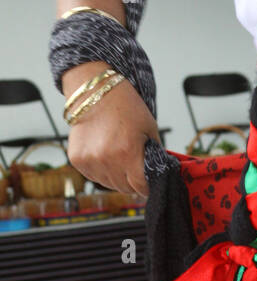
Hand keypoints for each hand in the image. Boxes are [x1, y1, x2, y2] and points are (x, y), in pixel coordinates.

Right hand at [65, 72, 161, 196]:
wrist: (96, 92)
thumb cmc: (125, 107)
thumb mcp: (149, 130)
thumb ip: (154, 156)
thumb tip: (157, 176)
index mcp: (128, 152)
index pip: (140, 186)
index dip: (147, 187)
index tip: (149, 184)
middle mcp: (106, 159)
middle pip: (124, 188)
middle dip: (132, 182)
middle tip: (135, 168)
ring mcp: (89, 161)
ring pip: (108, 184)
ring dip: (116, 177)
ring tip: (119, 157)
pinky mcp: (76, 160)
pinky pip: (93, 176)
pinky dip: (101, 171)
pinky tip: (105, 154)